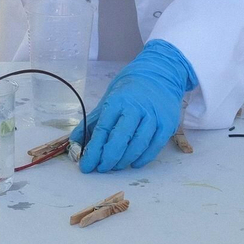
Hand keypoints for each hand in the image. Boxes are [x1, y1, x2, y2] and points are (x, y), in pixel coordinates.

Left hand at [69, 40, 196, 172]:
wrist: (160, 75)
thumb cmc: (130, 90)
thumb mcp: (109, 100)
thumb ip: (93, 122)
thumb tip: (75, 142)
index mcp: (117, 101)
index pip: (103, 130)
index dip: (93, 151)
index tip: (86, 166)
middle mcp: (136, 108)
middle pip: (120, 139)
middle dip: (108, 158)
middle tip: (101, 168)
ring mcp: (154, 117)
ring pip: (138, 145)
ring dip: (124, 161)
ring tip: (115, 166)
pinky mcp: (167, 124)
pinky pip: (154, 147)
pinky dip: (143, 158)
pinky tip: (133, 163)